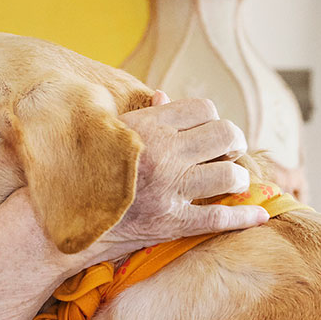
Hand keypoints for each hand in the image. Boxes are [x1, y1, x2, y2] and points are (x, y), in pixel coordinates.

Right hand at [87, 92, 267, 263]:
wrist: (61, 217)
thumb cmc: (83, 169)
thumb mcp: (108, 133)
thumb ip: (142, 115)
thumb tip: (165, 96)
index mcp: (149, 126)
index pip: (203, 109)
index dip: (212, 119)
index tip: (207, 132)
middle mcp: (165, 154)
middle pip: (226, 135)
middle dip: (233, 143)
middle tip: (228, 153)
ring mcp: (171, 189)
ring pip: (230, 175)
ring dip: (237, 178)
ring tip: (231, 182)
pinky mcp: (172, 223)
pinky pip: (220, 218)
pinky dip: (244, 217)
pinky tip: (259, 216)